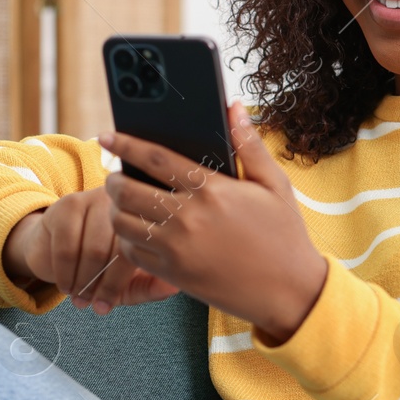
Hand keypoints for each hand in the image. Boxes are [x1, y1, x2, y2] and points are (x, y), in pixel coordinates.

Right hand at [2, 189, 179, 314]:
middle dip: (99, 284)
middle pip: (116, 251)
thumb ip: (150, 286)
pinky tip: (65, 285)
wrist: (60, 247)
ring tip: (77, 298)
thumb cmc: (102, 266)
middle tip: (88, 304)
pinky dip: (64, 272)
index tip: (106, 305)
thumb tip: (173, 287)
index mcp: (148, 219)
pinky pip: (67, 245)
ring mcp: (98, 200)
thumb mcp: (129, 281)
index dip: (118, 284)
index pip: (140, 252)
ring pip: (92, 249)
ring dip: (81, 281)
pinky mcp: (69, 204)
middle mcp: (127, 205)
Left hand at [99, 101, 328, 342]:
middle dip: (114, 179)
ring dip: (115, 209)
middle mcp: (188, 218)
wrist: (290, 291)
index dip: (126, 144)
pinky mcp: (173, 274)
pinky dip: (126, 240)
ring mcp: (177, 248)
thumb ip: (250, 144)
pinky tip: (136, 232)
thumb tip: (234, 108)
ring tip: (123, 203)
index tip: (108, 137)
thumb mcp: (274, 184)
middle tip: (116, 175)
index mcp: (212, 190)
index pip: (154, 158)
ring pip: (122, 222)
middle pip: (127, 190)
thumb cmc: (284, 236)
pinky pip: (131, 253)